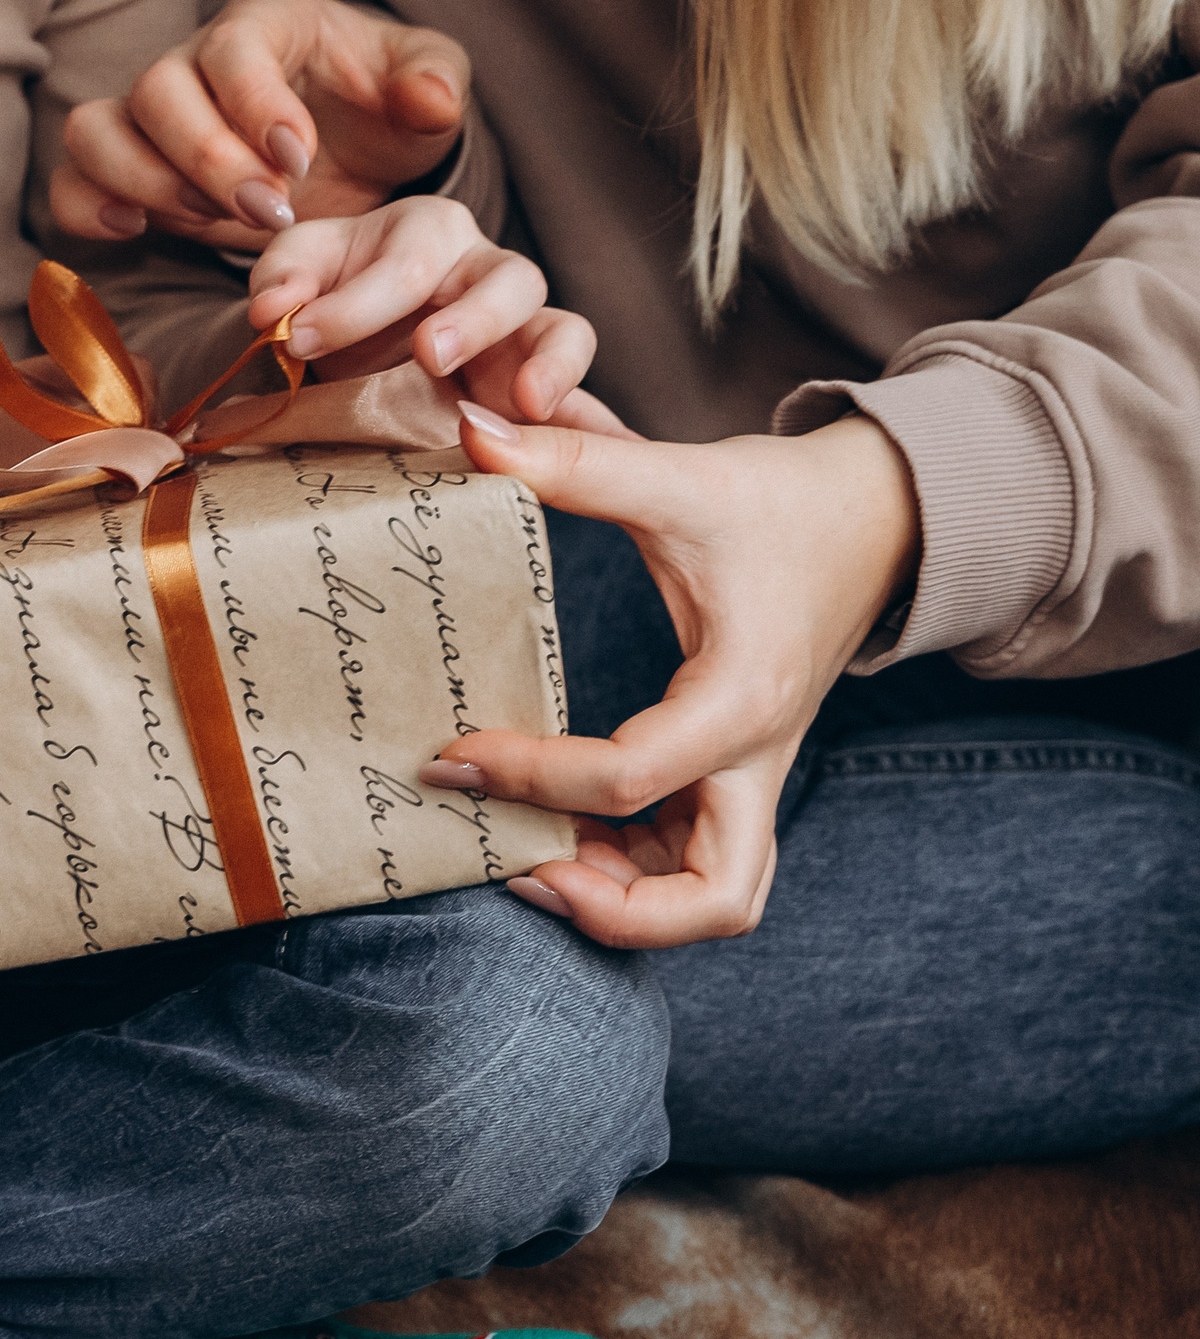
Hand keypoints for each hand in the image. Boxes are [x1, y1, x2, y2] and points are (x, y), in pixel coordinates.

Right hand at [51, 0, 468, 252]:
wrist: (351, 153)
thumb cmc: (383, 109)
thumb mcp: (429, 87)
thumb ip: (435, 83)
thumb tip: (428, 99)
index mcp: (266, 22)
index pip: (232, 46)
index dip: (254, 104)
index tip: (297, 160)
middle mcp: (193, 60)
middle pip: (156, 88)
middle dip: (207, 159)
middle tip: (267, 212)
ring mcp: (150, 118)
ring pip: (96, 129)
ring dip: (144, 183)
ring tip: (210, 224)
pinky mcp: (128, 174)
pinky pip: (72, 182)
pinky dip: (87, 209)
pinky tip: (136, 231)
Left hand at [247, 197, 625, 427]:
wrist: (337, 355)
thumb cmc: (322, 300)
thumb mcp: (293, 279)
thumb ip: (281, 281)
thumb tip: (274, 311)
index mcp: (427, 232)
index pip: (408, 259)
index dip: (355, 301)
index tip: (297, 340)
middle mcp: (485, 273)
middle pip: (511, 280)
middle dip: (473, 319)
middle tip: (428, 355)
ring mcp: (519, 336)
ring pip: (564, 331)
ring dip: (550, 365)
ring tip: (527, 404)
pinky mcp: (531, 394)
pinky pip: (583, 407)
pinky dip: (601, 430)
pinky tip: (617, 454)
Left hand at [424, 408, 920, 947]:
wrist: (884, 513)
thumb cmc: (785, 501)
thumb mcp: (681, 476)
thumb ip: (578, 462)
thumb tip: (471, 432)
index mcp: (743, 698)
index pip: (632, 777)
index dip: (532, 777)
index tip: (453, 755)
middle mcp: (759, 758)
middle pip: (716, 898)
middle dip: (615, 906)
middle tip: (518, 863)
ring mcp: (756, 774)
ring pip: (713, 893)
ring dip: (624, 898)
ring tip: (527, 855)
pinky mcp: (742, 771)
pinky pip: (697, 857)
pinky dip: (634, 867)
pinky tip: (559, 825)